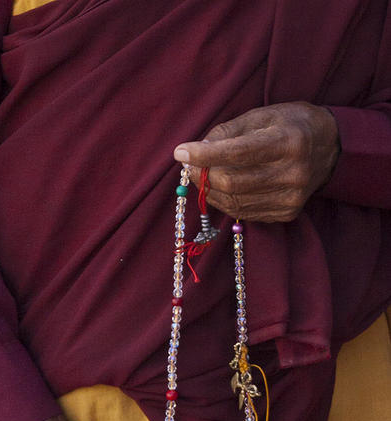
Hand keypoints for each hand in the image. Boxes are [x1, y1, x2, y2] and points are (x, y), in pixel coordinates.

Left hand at [173, 102, 339, 222]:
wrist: (331, 147)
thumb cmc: (290, 125)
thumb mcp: (262, 116)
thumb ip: (228, 131)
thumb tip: (195, 150)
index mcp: (288, 142)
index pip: (238, 152)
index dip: (204, 154)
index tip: (180, 152)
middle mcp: (293, 173)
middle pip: (232, 182)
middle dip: (202, 174)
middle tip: (189, 164)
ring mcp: (291, 197)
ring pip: (233, 201)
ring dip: (209, 189)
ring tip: (203, 174)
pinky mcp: (287, 212)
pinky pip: (243, 212)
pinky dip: (224, 200)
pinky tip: (221, 187)